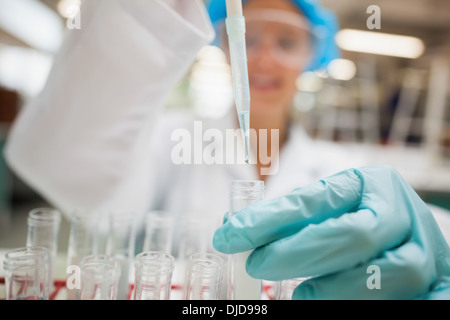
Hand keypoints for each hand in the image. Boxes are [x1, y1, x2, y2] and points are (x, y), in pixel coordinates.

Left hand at [213, 166, 449, 298]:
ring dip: (337, 288)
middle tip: (257, 266)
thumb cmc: (358, 218)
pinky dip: (374, 304)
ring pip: (393, 271)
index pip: (315, 199)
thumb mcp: (328, 208)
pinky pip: (419, 298)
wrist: (411, 231)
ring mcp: (425, 249)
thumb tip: (232, 229)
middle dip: (298, 253)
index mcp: (370, 183)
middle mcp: (401, 212)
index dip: (269, 219)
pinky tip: (331, 306)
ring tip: (300, 297)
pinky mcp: (439, 282)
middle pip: (355, 234)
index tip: (230, 236)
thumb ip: (290, 219)